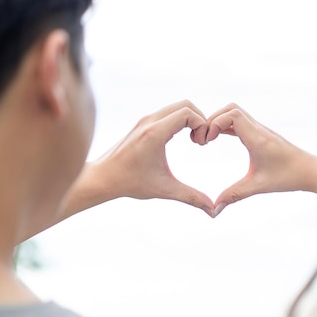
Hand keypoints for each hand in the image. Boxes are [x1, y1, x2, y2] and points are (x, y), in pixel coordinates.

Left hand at [87, 100, 214, 215]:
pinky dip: (179, 120)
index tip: (202, 144)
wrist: (103, 177)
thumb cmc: (130, 183)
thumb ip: (191, 197)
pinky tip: (181, 139)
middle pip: (185, 105)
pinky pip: (168, 113)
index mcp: (155, 133)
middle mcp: (150, 121)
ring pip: (176, 107)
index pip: (187, 113)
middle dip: (200, 119)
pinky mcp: (143, 123)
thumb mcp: (164, 189)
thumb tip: (213, 211)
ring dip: (190, 119)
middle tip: (201, 141)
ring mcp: (145, 120)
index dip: (202, 125)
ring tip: (194, 141)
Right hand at [195, 104, 316, 215]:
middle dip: (213, 119)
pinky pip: (241, 121)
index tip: (206, 141)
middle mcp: (259, 129)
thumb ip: (234, 195)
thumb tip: (214, 210)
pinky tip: (218, 138)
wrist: (311, 171)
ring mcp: (261, 129)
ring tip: (208, 138)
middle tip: (203, 138)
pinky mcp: (262, 133)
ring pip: (236, 112)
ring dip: (219, 121)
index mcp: (258, 138)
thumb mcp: (258, 186)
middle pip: (231, 109)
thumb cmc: (288, 178)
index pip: (232, 115)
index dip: (215, 123)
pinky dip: (227, 125)